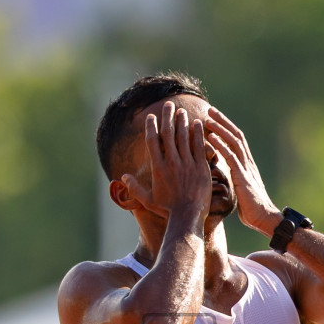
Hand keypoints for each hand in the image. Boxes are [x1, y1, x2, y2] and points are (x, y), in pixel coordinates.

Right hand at [120, 102, 210, 219]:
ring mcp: (187, 164)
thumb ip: (135, 187)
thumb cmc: (167, 210)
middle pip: (168, 134)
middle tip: (168, 106)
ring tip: (181, 112)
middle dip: (167, 117)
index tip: (151, 117)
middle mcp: (172, 163)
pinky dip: (198, 133)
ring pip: (184, 137)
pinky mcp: (201, 167)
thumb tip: (123, 177)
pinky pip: (199, 146)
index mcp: (158, 168)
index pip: (152, 141)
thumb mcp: (147, 200)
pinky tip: (197, 123)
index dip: (151, 127)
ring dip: (182, 122)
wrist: (188, 217)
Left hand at [205, 108, 282, 235]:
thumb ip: (233, 180)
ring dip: (220, 129)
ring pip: (233, 142)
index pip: (236, 140)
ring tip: (207, 119)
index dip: (226, 128)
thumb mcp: (240, 190)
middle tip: (209, 110)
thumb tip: (223, 178)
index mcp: (246, 165)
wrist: (264, 218)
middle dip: (222, 122)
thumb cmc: (251, 209)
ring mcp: (246, 168)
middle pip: (235, 135)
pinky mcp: (242, 176)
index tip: (214, 119)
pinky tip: (211, 138)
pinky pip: (231, 157)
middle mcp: (247, 162)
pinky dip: (221, 145)